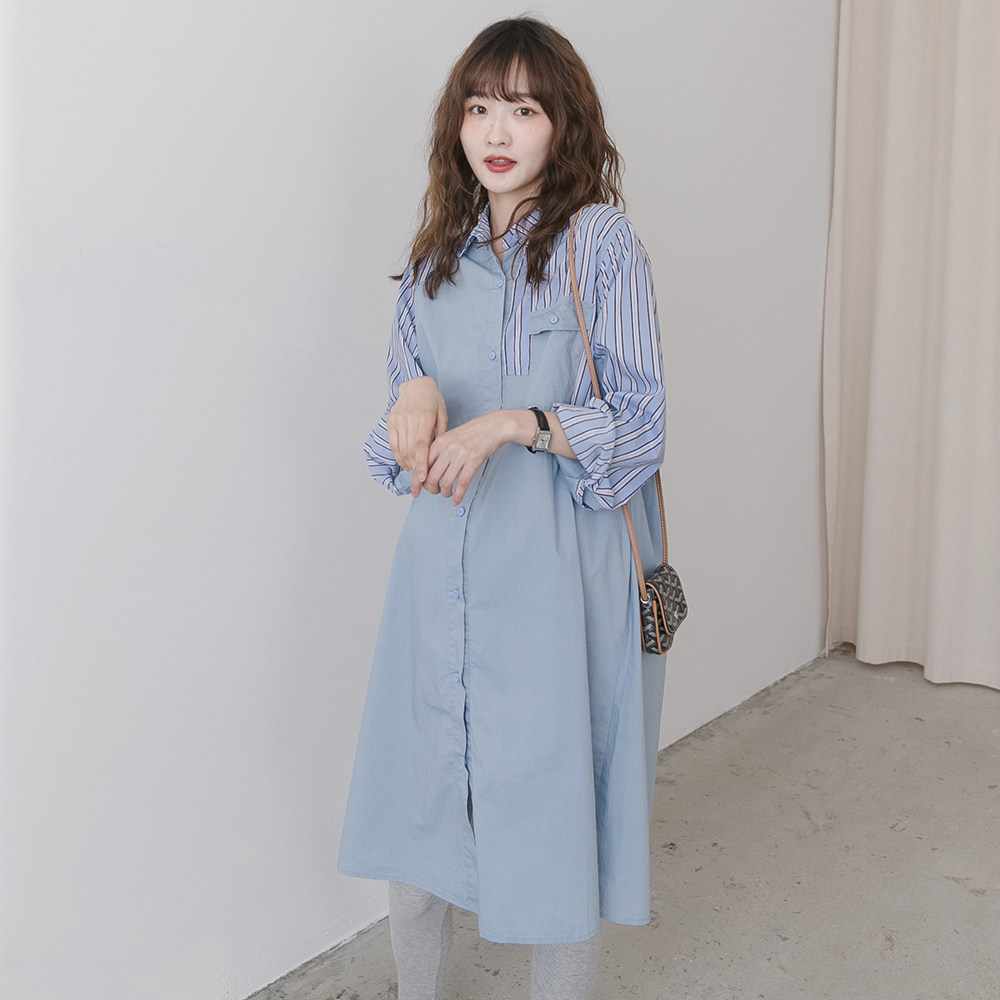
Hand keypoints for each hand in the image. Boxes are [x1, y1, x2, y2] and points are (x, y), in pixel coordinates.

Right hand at [386, 376, 447, 497]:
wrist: (416, 385)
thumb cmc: (433, 401)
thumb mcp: (443, 415)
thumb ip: (441, 435)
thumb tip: (440, 456)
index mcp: (424, 417)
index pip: (420, 445)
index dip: (421, 463)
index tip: (422, 478)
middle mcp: (409, 418)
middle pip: (409, 450)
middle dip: (415, 467)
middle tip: (421, 479)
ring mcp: (398, 419)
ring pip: (400, 448)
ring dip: (407, 463)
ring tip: (415, 472)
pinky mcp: (390, 421)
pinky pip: (393, 444)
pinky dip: (398, 456)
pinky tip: (405, 463)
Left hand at [425, 410, 519, 505]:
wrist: (494, 426)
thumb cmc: (473, 432)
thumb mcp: (451, 437)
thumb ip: (439, 451)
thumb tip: (428, 470)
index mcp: (439, 442)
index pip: (422, 465)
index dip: (417, 481)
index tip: (417, 490)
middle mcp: (448, 448)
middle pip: (431, 476)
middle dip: (431, 489)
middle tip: (434, 491)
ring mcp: (461, 455)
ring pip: (446, 482)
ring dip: (444, 493)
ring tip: (446, 494)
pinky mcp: (474, 461)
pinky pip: (462, 483)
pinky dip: (458, 496)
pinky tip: (456, 500)